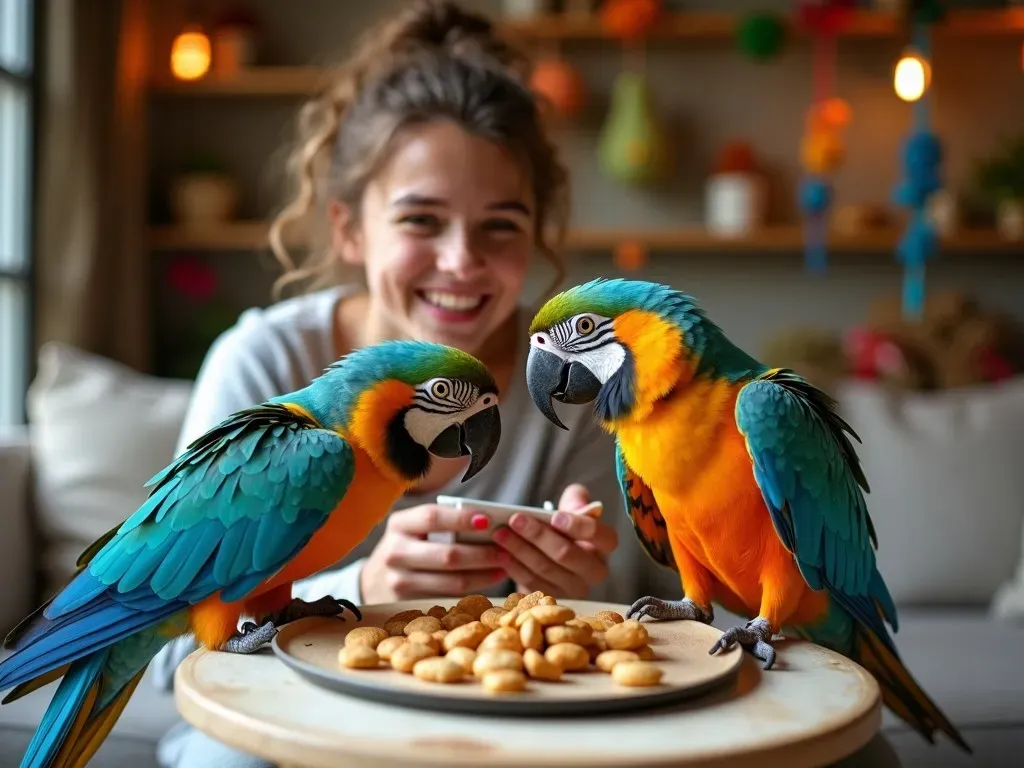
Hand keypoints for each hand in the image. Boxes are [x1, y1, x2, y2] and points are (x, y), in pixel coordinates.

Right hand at [360, 503, 508, 602]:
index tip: (487, 520)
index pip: (432, 517)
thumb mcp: (414, 530)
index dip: (461, 519)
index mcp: (399, 524)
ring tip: (504, 566)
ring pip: (451, 580)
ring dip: (483, 573)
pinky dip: (473, 587)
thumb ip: (442, 525)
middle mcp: (395, 551)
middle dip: (481, 553)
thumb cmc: (408, 546)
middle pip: (446, 554)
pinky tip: (489, 579)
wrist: (375, 581)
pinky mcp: (407, 602)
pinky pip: (448, 596)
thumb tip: (487, 523)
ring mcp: (399, 579)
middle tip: (506, 550)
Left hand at [492, 484, 617, 598]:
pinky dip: (514, 567)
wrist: (550, 552)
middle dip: (538, 535)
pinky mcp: (553, 599)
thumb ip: (578, 500)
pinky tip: (500, 553)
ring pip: (545, 569)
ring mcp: (574, 589)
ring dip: (520, 549)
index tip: (554, 516)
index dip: (578, 526)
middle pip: (566, 554)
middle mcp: (595, 572)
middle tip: (515, 520)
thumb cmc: (564, 527)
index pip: (601, 536)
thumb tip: (584, 507)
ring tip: (500, 534)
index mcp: (605, 546)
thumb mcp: (573, 508)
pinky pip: (532, 583)